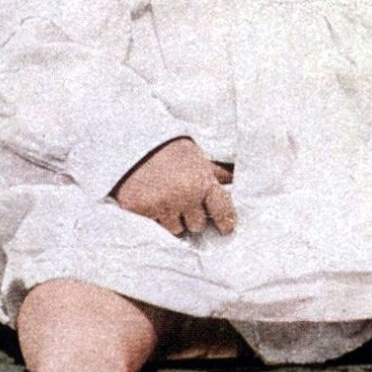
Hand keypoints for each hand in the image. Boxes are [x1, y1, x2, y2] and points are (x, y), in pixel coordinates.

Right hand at [113, 138, 235, 236]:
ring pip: (176, 230)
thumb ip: (216, 174)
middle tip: (182, 201)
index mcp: (202, 182)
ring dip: (172, 220)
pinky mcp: (140, 212)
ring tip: (165, 200)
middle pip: (198, 226)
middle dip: (191, 216)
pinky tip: (150, 201)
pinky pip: (154, 228)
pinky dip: (153, 218)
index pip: (222, 211)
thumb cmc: (170, 151)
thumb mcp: (198, 158)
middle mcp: (184, 196)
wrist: (133, 141)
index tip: (225, 229)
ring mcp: (162, 205)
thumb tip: (238, 182)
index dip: (225, 222)